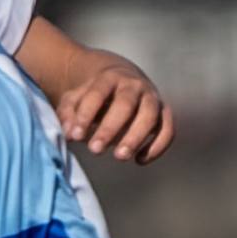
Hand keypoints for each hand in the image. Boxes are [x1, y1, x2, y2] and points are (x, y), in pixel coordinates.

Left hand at [56, 63, 174, 164]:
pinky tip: (139, 160)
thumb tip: (69, 133)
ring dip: (136, 137)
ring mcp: (152, 97)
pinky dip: (157, 146)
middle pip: (125, 104)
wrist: (120, 78)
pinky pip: (167, 129)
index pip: (98, 93)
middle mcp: (134, 85)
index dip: (86, 115)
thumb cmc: (93, 94)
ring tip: (119, 157)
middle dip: (110, 128)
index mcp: (109, 77)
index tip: (75, 136)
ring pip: (150, 116)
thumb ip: (69, 113)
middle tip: (95, 150)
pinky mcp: (164, 112)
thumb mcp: (76, 97)